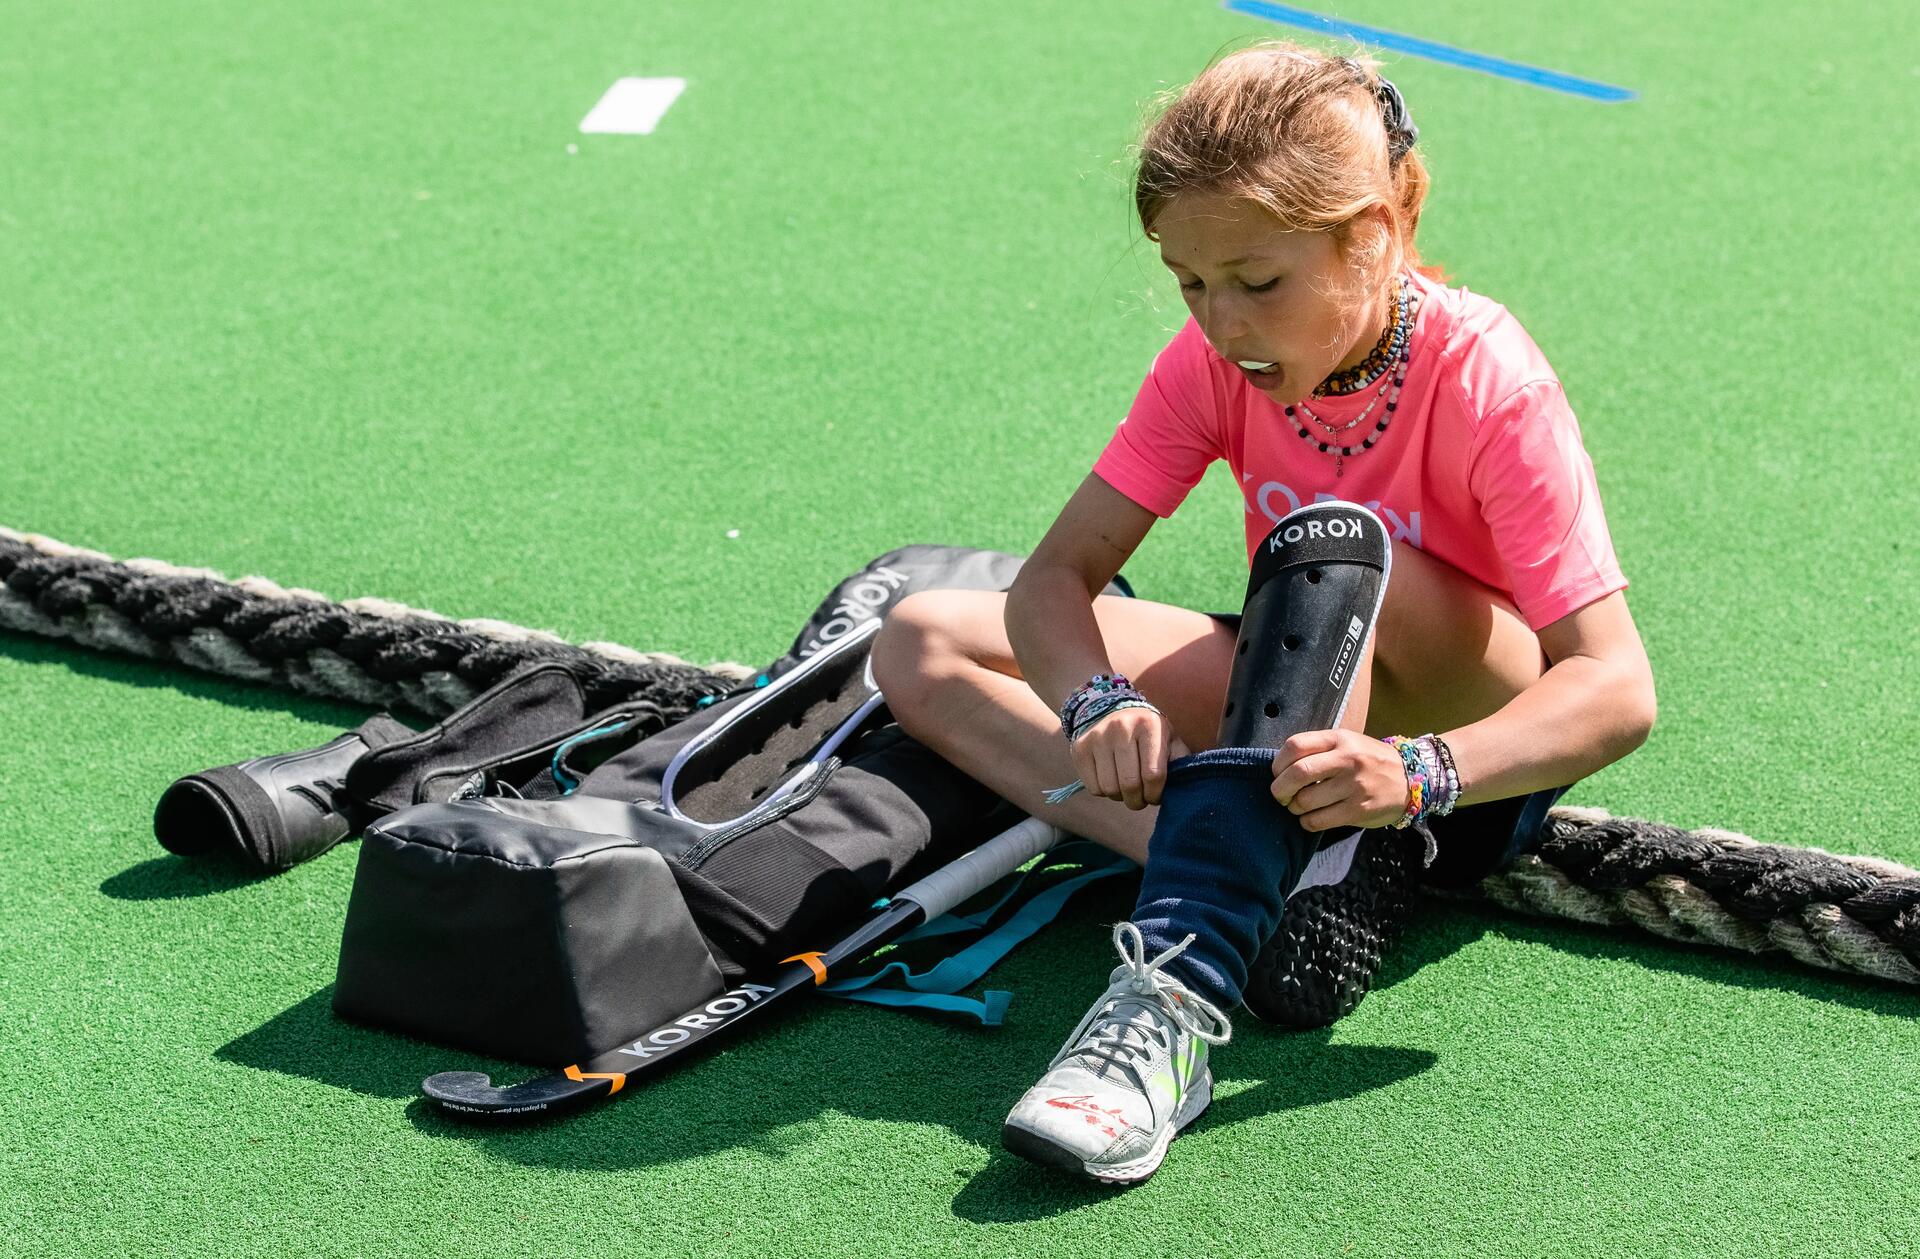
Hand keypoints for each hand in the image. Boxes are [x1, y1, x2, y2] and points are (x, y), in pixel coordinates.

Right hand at [1070, 706, 1191, 809]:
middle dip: (1138, 801)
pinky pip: (1093, 787)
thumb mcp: (1169, 739)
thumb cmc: (1147, 732)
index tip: (1156, 796)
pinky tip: (1111, 779)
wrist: (1109, 709)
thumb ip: (1180, 760)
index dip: (1156, 794)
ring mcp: (1098, 737)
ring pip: (1110, 789)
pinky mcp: (1080, 748)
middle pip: (1130, 785)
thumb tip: (1185, 786)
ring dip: (1120, 797)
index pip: (1153, 775)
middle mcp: (1121, 728)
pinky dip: (1104, 792)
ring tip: (1126, 788)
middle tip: (1140, 799)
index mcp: (1149, 725)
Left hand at [1270, 729, 1409, 831]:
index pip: (1295, 745)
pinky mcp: (1358, 810)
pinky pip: (1318, 820)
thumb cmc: (1368, 760)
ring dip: (1294, 807)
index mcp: (1340, 739)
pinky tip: (1311, 817)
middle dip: (1280, 788)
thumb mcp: (1347, 742)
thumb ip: (1318, 749)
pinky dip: (1306, 822)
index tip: (1277, 773)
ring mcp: (1354, 786)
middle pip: (1297, 773)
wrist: (1411, 779)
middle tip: (1280, 795)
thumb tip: (1280, 768)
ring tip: (1298, 806)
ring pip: (1305, 801)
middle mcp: (1347, 760)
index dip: (1278, 762)